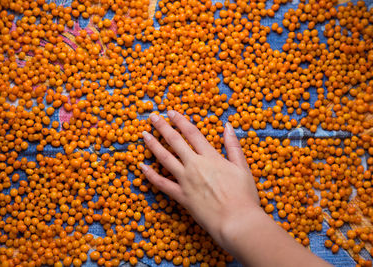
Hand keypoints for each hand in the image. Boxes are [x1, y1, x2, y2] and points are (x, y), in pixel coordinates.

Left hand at [139, 110, 259, 246]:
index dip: (180, 120)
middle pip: (175, 141)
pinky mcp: (181, 197)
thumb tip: (227, 126)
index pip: (192, 133)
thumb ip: (233, 145)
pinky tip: (142, 167)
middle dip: (162, 127)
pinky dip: (151, 175)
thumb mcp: (243, 167)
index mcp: (211, 157)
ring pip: (165, 158)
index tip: (171, 112)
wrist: (237, 221)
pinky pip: (162, 184)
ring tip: (144, 135)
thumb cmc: (244, 196)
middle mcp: (195, 165)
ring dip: (153, 145)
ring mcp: (186, 181)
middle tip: (152, 117)